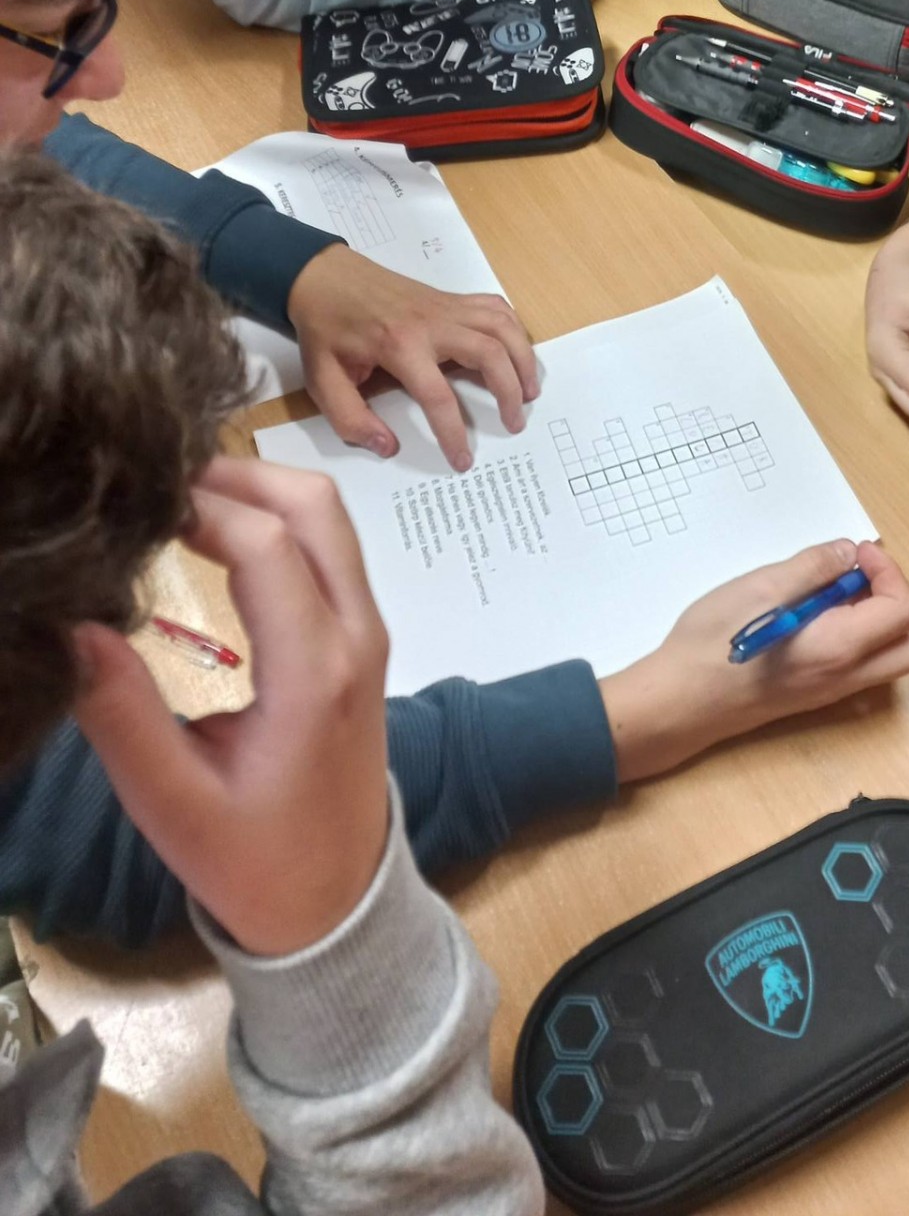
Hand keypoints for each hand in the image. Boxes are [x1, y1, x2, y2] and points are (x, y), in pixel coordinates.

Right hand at [72, 458, 390, 957]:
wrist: (336, 903)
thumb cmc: (252, 860)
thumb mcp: (171, 803)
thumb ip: (121, 714)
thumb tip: (72, 623)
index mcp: (314, 672)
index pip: (265, 545)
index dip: (199, 505)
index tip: (132, 501)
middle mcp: (355, 636)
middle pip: (314, 506)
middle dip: (236, 474)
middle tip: (155, 482)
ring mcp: (368, 632)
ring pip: (329, 519)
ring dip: (259, 491)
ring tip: (175, 500)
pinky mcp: (362, 638)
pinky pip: (330, 549)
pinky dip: (277, 520)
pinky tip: (213, 533)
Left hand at [288, 245, 539, 470]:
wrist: (324, 275)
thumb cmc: (324, 327)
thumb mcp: (322, 378)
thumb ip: (350, 418)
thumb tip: (387, 446)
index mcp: (399, 346)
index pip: (439, 397)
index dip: (454, 433)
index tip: (463, 460)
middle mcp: (432, 323)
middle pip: (490, 354)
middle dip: (509, 392)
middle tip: (514, 423)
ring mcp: (446, 306)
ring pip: (502, 327)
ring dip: (523, 359)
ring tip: (529, 392)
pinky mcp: (450, 298)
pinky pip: (495, 307)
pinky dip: (514, 329)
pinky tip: (516, 352)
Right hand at [598, 540, 908, 779]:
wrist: (680, 702)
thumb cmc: (713, 643)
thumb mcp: (762, 588)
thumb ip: (814, 567)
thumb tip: (849, 554)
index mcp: (842, 649)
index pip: (905, 609)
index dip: (890, 571)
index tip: (855, 553)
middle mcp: (849, 676)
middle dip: (907, 597)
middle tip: (867, 571)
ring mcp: (836, 690)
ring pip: (895, 655)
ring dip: (887, 614)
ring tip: (843, 586)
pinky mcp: (819, 692)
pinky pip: (867, 662)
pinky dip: (866, 631)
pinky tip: (823, 609)